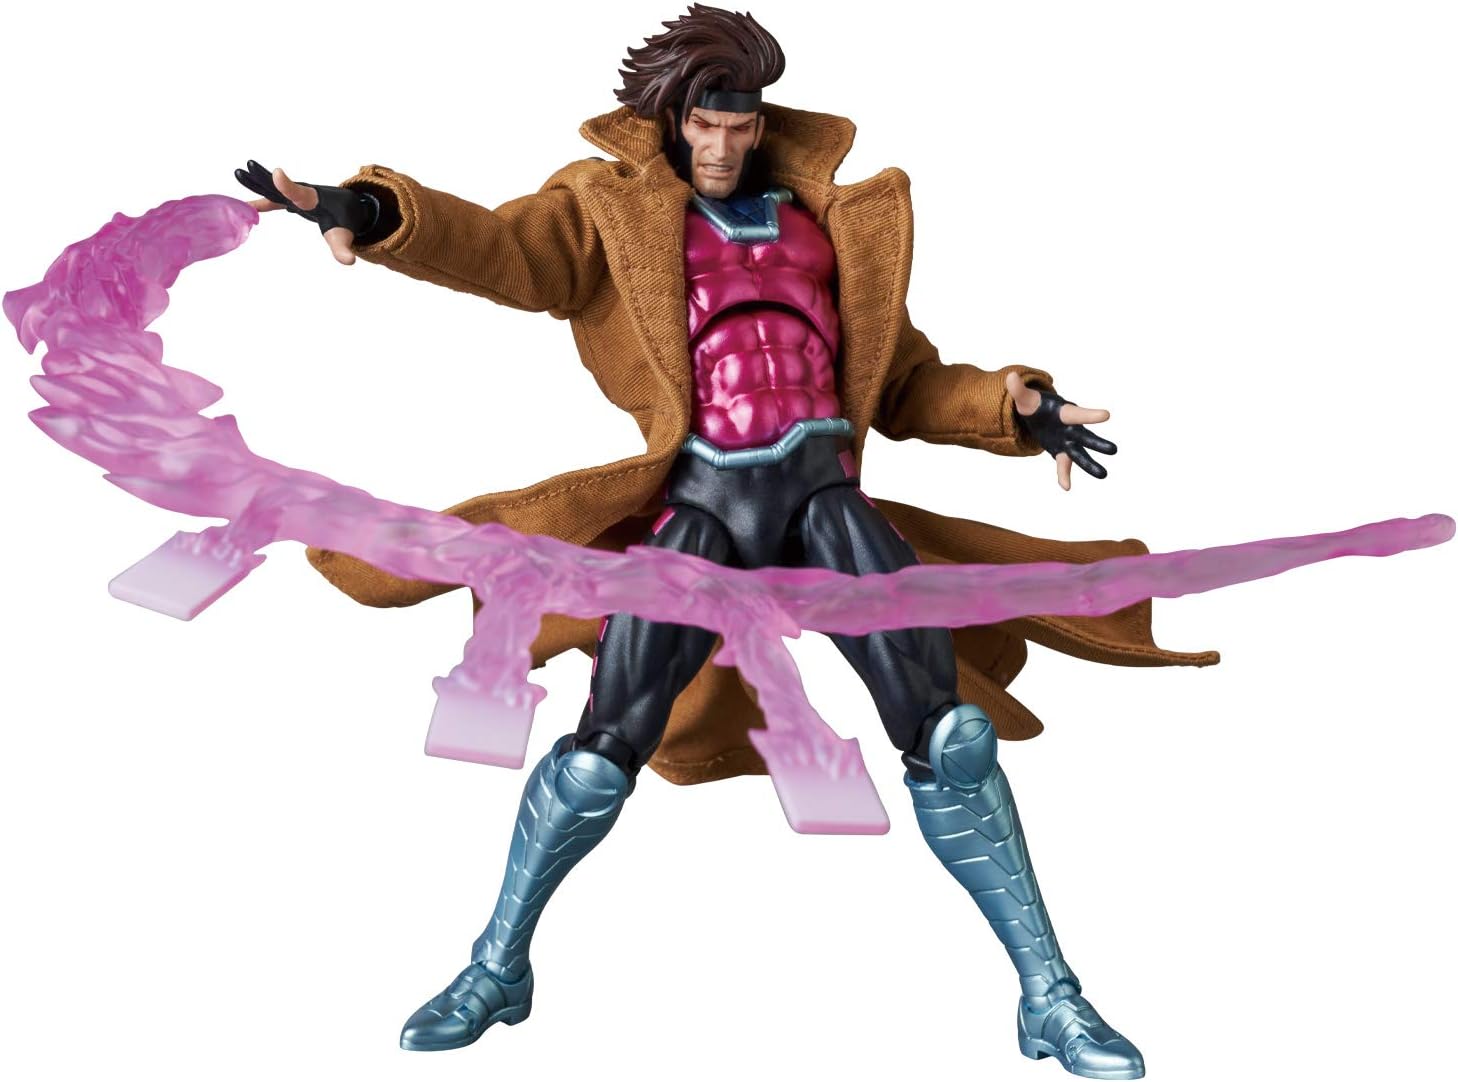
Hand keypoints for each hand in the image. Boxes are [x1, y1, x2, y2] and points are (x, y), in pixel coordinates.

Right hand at [233, 160, 377, 265]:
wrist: (350, 206)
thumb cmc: (345, 219)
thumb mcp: (344, 235)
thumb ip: (343, 248)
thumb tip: (349, 262)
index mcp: (314, 200)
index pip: (299, 193)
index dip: (288, 186)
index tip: (278, 173)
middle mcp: (302, 194)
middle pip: (278, 186)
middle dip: (263, 177)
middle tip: (244, 168)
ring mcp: (296, 195)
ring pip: (273, 188)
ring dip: (256, 181)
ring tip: (238, 173)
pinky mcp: (292, 200)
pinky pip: (273, 198)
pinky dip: (260, 201)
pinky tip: (246, 205)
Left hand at [1006, 371, 1117, 490]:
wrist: (1037, 413)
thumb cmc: (1035, 403)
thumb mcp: (1025, 398)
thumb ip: (1018, 390)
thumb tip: (1010, 377)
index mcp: (1064, 412)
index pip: (1077, 413)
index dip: (1090, 415)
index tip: (1107, 415)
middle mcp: (1070, 428)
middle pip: (1085, 436)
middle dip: (1097, 443)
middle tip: (1114, 450)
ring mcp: (1067, 441)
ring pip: (1080, 454)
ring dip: (1090, 465)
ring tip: (1103, 475)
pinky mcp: (1060, 451)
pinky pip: (1064, 465)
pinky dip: (1064, 475)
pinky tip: (1065, 487)